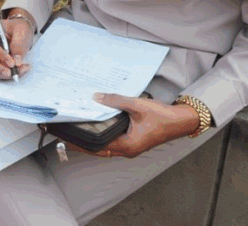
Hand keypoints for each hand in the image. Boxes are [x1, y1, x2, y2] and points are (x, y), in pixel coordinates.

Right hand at [0, 15, 32, 79]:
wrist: (20, 33)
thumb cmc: (18, 28)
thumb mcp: (22, 30)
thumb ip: (19, 44)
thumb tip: (16, 61)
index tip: (11, 62)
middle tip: (10, 72)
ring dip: (1, 73)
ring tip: (18, 71)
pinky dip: (4, 74)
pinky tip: (16, 71)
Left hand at [71, 93, 199, 158]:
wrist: (180, 121)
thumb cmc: (162, 116)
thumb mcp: (137, 105)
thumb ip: (115, 100)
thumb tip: (96, 97)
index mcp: (127, 145)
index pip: (97, 147)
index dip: (81, 143)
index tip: (68, 137)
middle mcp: (127, 150)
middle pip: (99, 150)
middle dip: (83, 144)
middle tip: (67, 135)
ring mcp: (130, 148)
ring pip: (105, 147)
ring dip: (93, 141)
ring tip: (78, 132)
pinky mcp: (133, 142)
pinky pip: (113, 142)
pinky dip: (103, 137)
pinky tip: (97, 128)